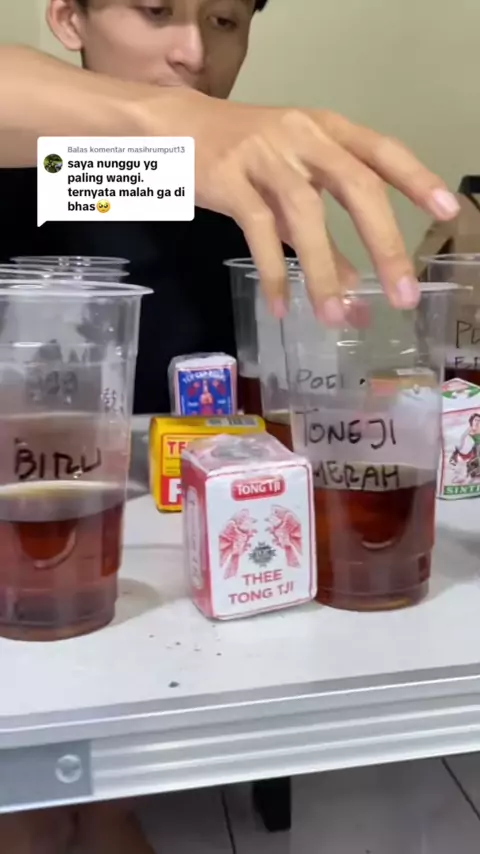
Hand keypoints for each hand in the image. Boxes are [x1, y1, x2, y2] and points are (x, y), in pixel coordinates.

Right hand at [147, 91, 458, 322]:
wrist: (174, 126)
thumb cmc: (244, 155)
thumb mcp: (291, 186)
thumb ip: (326, 235)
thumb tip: (357, 291)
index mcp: (326, 130)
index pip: (382, 151)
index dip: (416, 179)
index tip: (447, 212)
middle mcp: (303, 136)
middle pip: (355, 184)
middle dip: (384, 243)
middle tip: (402, 296)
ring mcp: (264, 155)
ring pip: (305, 214)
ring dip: (325, 271)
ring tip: (336, 318)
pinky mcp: (228, 178)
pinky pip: (257, 231)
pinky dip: (274, 272)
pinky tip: (281, 307)